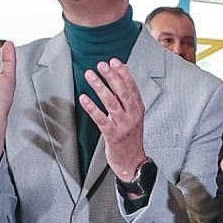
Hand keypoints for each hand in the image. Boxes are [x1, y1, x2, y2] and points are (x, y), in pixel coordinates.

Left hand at [80, 60, 147, 179]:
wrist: (133, 162)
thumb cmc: (131, 138)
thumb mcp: (134, 116)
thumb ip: (129, 98)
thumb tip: (123, 75)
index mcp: (138, 109)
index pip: (132, 87)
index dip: (123, 73)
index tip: (114, 61)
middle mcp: (132, 115)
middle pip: (122, 92)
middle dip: (111, 76)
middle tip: (101, 65)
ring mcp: (123, 125)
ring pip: (111, 102)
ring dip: (100, 86)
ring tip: (90, 75)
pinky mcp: (112, 135)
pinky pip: (101, 119)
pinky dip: (91, 107)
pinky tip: (84, 98)